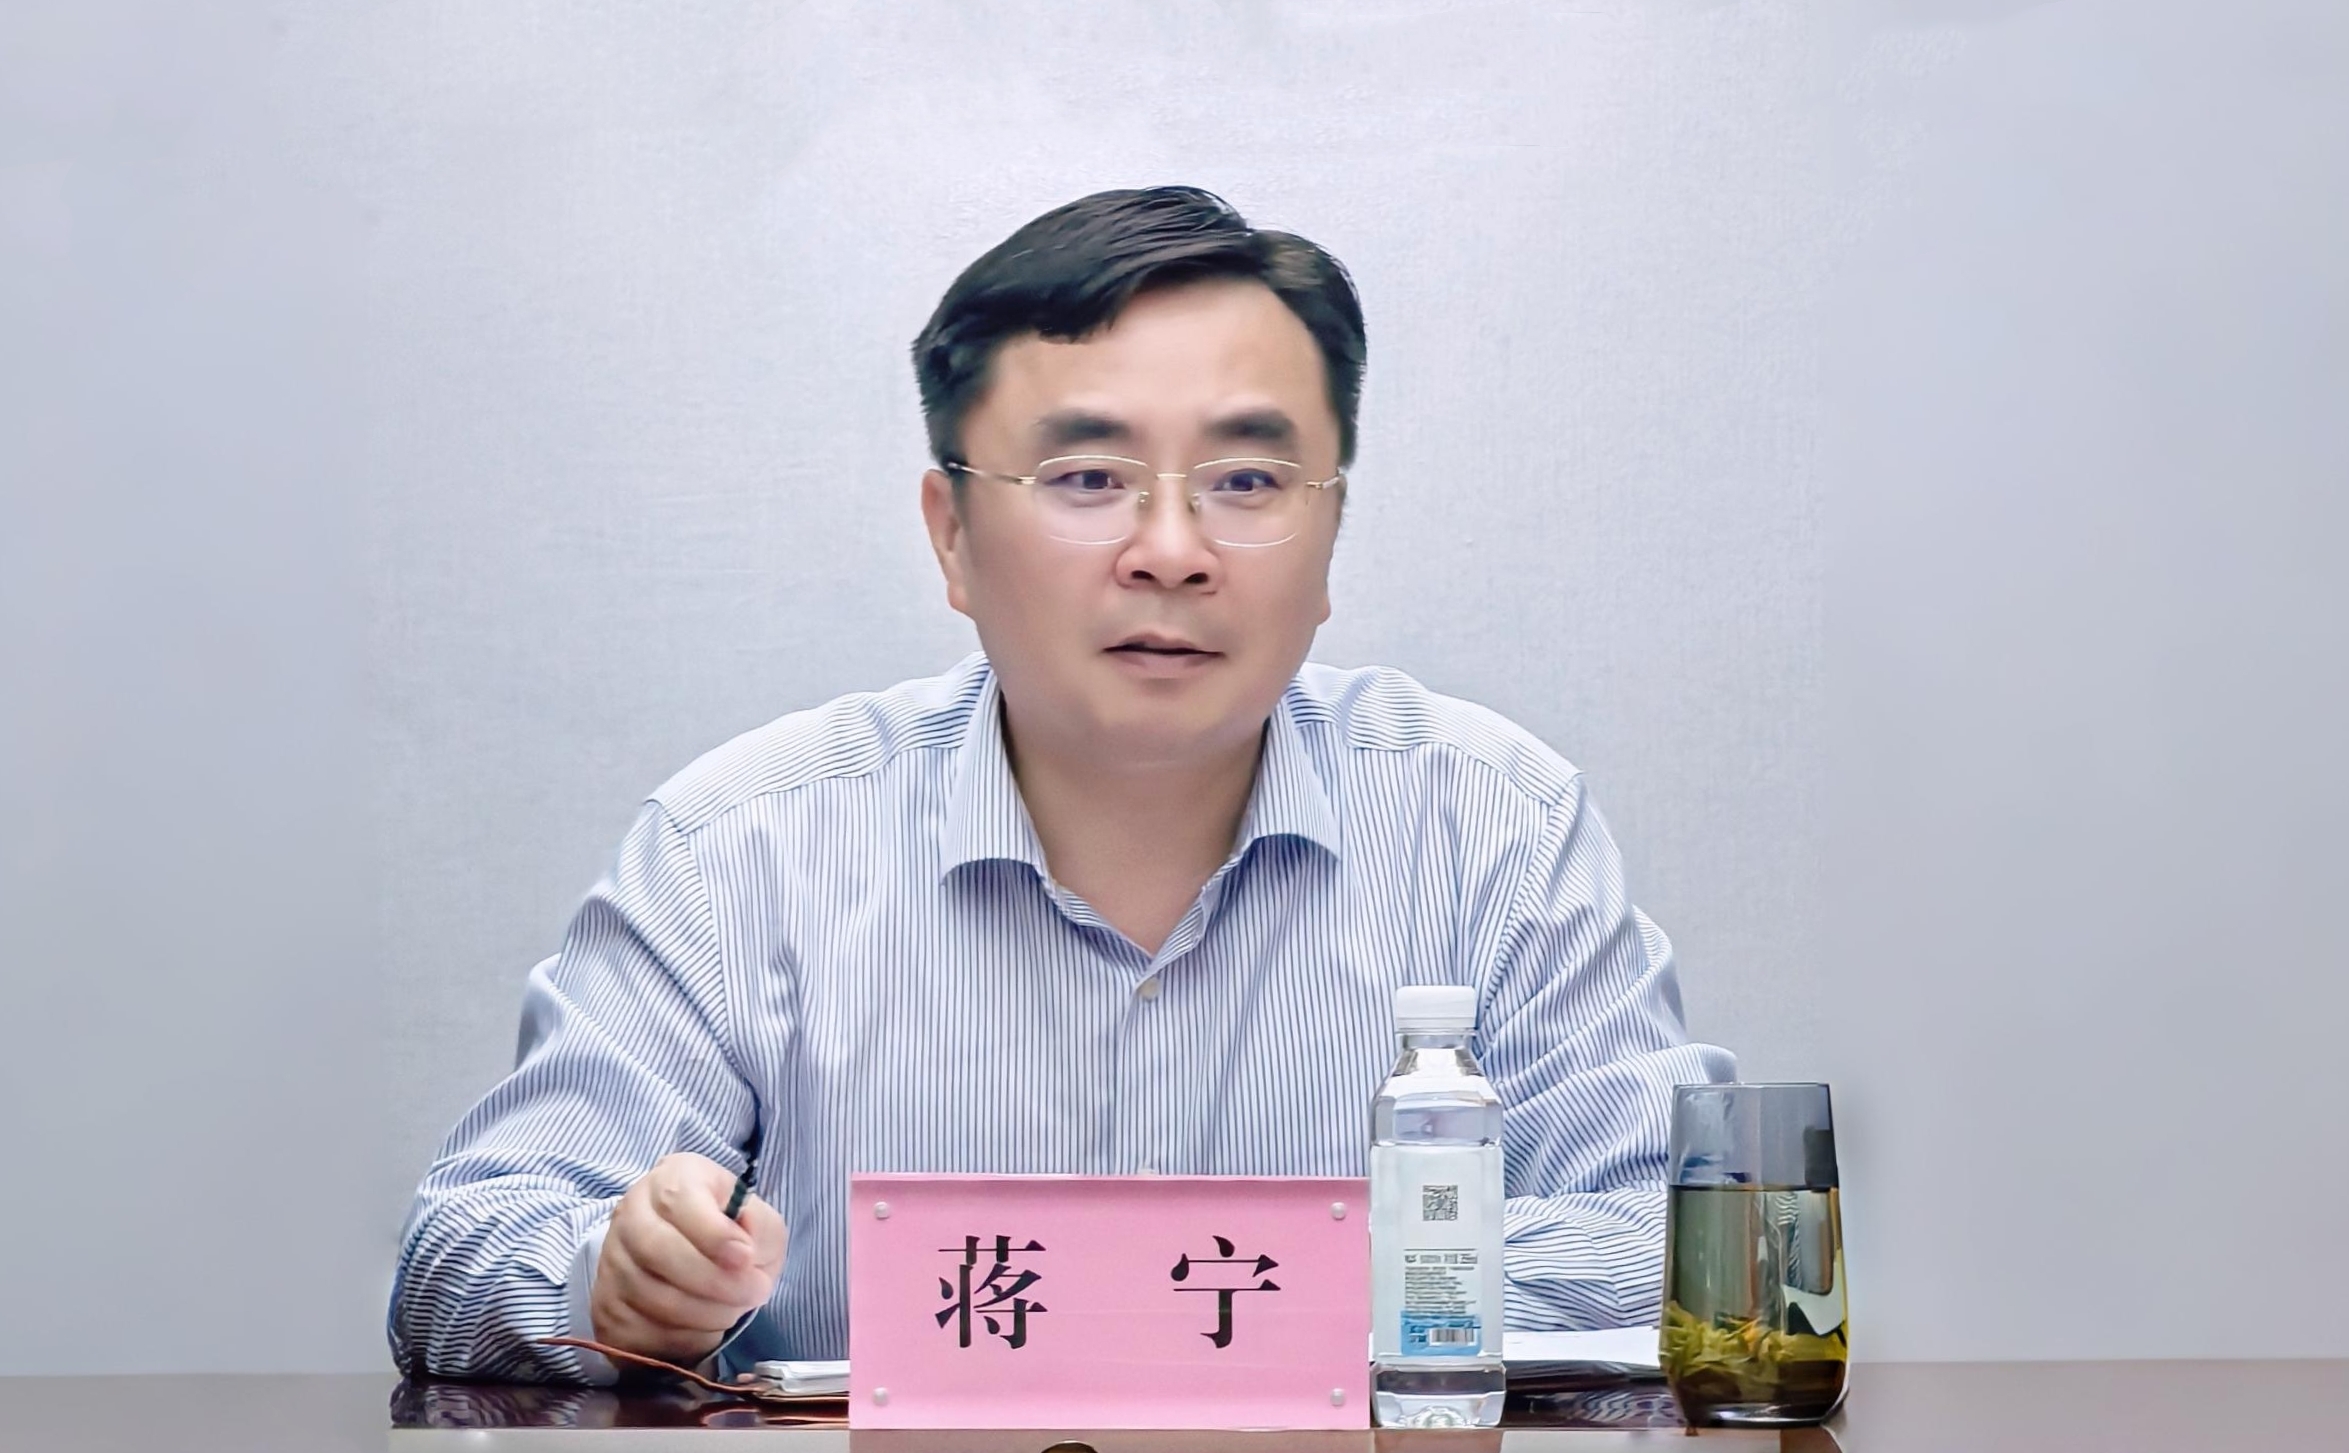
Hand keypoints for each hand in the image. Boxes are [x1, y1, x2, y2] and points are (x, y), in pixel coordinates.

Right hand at [591, 1151, 785, 1365]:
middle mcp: (632, 1213)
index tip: (745, 1259)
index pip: (678, 1201)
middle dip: (713, 1280)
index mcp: (671, 1179)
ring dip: (703, 1312)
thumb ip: (759, 1229)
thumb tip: (745, 1253)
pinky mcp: (606, 1305)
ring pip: (648, 1294)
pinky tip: (705, 1327)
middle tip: (752, 1293)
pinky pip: (639, 1329)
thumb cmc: (728, 1231)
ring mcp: (612, 1260)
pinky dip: (680, 1337)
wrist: (687, 1254)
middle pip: (657, 1249)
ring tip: (734, 1309)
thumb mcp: (756, 1218)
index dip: (713, 1234)